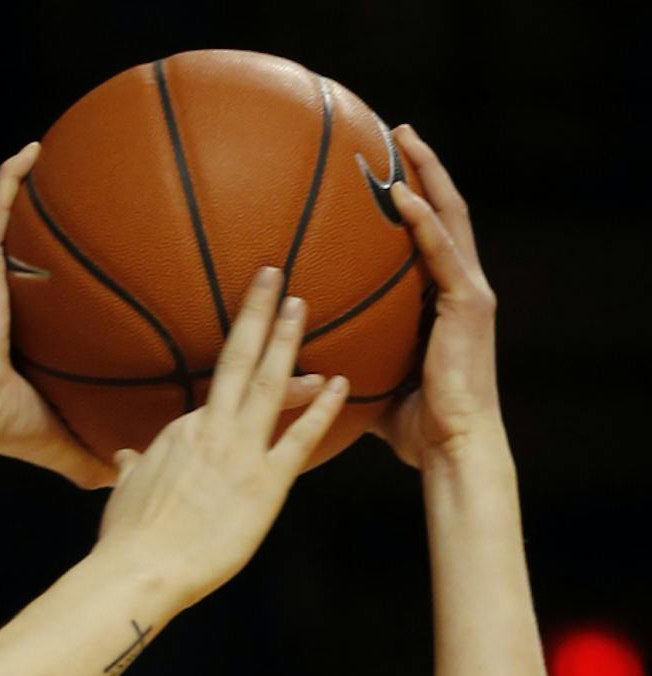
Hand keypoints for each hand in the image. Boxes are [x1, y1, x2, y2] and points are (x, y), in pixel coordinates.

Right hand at [0, 144, 114, 490]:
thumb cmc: (3, 426)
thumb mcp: (58, 435)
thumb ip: (89, 452)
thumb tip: (124, 473)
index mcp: (17, 337)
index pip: (42, 302)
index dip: (62, 284)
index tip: (91, 270)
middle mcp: (1, 300)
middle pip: (26, 255)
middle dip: (47, 229)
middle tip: (84, 205)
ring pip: (10, 222)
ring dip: (28, 191)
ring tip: (57, 158)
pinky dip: (11, 177)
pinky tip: (34, 149)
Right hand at [95, 266, 348, 606]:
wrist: (141, 570)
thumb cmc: (127, 538)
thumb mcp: (124, 492)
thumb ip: (133, 468)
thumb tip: (125, 456)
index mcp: (181, 430)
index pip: (216, 392)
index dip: (238, 364)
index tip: (252, 337)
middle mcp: (213, 428)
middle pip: (240, 359)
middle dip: (260, 314)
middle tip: (278, 276)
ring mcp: (242, 452)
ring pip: (271, 383)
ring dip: (288, 341)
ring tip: (302, 305)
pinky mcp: (266, 483)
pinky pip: (300, 438)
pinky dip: (321, 409)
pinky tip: (339, 384)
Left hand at [377, 127, 499, 469]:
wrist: (449, 449)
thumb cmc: (412, 428)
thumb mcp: (370, 383)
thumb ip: (347, 362)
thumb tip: (300, 364)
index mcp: (441, 303)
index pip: (427, 237)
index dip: (411, 201)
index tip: (385, 170)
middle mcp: (459, 288)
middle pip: (443, 211)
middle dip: (423, 168)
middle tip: (397, 132)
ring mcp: (468, 292)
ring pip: (449, 216)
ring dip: (427, 174)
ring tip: (403, 140)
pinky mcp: (469, 304)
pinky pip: (442, 252)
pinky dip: (424, 221)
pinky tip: (402, 196)